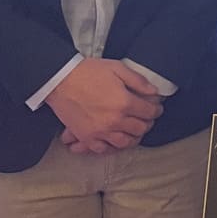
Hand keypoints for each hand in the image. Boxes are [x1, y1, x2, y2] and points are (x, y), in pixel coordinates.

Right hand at [47, 58, 162, 152]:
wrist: (60, 80)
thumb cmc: (88, 72)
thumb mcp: (117, 68)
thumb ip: (138, 81)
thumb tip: (154, 92)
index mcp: (124, 103)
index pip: (149, 112)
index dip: (156, 110)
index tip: (156, 108)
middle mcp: (115, 121)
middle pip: (140, 129)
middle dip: (147, 123)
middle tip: (146, 118)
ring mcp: (100, 131)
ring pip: (125, 143)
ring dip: (133, 137)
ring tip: (134, 131)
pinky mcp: (86, 137)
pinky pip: (103, 149)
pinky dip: (112, 147)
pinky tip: (115, 140)